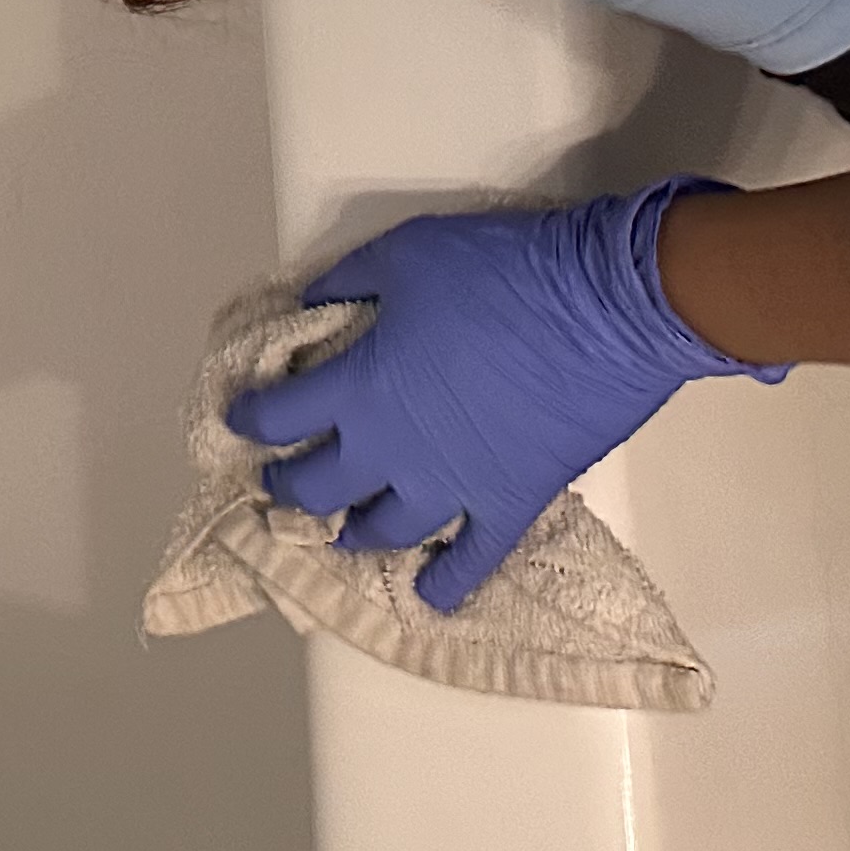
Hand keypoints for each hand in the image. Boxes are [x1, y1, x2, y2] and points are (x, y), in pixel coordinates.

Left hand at [223, 179, 784, 612]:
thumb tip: (314, 303)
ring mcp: (453, 487)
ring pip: (386, 531)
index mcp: (360, 390)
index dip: (254, 419)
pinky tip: (429, 596)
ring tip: (340, 532)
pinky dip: (448, 584)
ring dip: (355, 533)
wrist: (608, 305)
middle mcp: (393, 451)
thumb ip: (351, 282)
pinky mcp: (512, 503)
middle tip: (279, 482)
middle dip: (291, 486)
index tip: (241, 420)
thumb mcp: (407, 254)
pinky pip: (474, 561)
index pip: (281, 417)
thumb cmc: (502, 272)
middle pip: (321, 487)